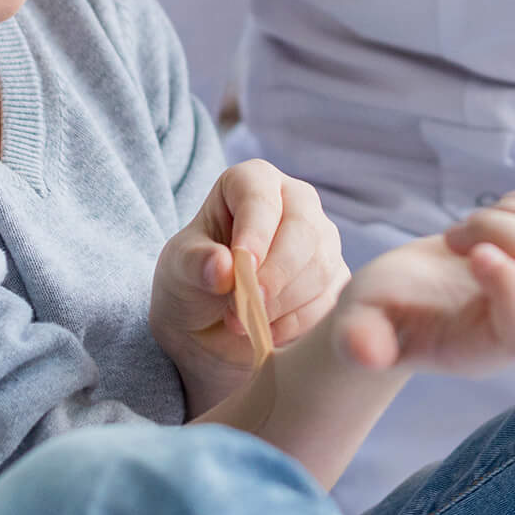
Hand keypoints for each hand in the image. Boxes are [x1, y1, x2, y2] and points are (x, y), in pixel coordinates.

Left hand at [152, 160, 347, 399]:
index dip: (255, 231)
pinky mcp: (335, 277)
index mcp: (253, 181)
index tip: (241, 268)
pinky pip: (329, 299)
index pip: (261, 196)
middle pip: (303, 229)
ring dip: (282, 304)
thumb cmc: (194, 280)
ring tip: (243, 322)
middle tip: (243, 308)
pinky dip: (296, 323)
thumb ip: (196, 263)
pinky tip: (266, 332)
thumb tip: (222, 267)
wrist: (211, 324)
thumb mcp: (179, 270)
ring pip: (321, 266)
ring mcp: (322, 238)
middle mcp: (295, 201)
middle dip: (274, 274)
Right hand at [334, 183, 514, 375]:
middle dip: (500, 227)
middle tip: (456, 236)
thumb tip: (363, 351)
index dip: (507, 283)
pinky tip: (504, 208)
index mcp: (492, 350)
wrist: (414, 294)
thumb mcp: (359, 323)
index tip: (463, 249)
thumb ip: (360, 339)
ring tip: (479, 222)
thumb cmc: (386, 309)